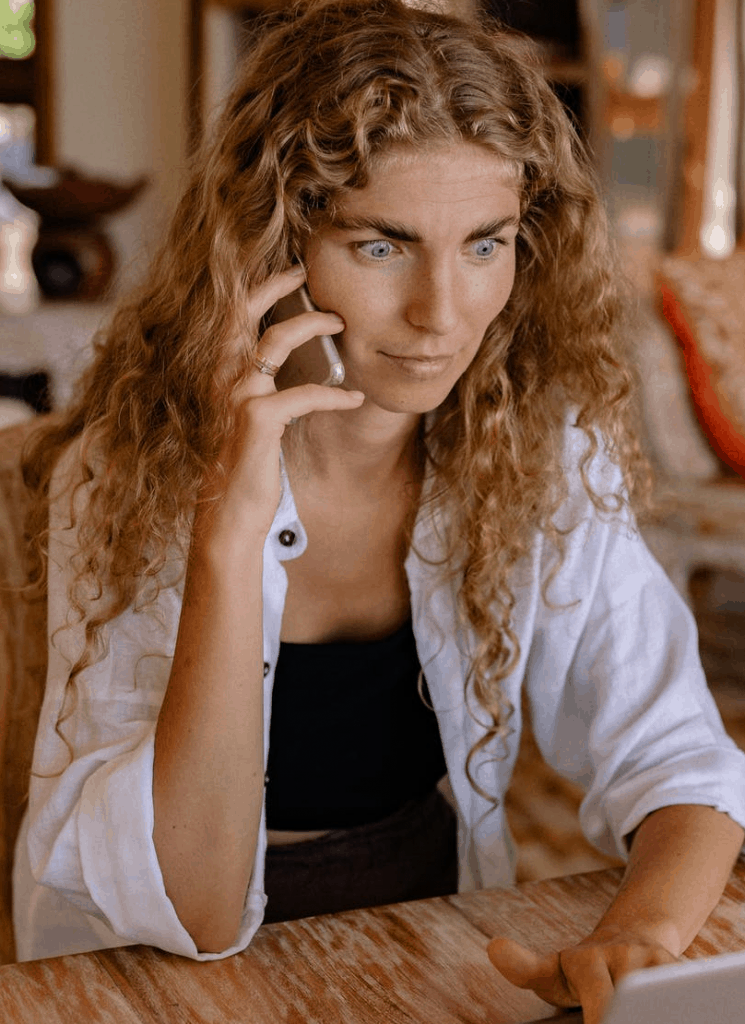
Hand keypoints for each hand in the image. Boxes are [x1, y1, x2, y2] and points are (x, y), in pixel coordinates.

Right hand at [197, 267, 363, 544]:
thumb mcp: (251, 418)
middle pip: (244, 310)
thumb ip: (264, 388)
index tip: (288, 272)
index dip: (256, 287)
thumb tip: (301, 365)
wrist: (229, 512)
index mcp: (219, 374)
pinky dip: (335, 395)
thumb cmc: (244, 465)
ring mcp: (238, 396)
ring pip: (276, 339)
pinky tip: (356, 400)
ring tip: (341, 324)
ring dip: (314, 325)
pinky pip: (305, 393)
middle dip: (277, 284)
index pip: (231, 316)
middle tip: (307, 273)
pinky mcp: (257, 420)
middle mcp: (222, 378)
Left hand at [487, 927, 677, 1023]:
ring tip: (657, 1016)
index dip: (604, 1018)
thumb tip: (493, 948)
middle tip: (621, 1020)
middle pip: (636, 998)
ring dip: (663, 1009)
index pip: (601, 1001)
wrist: (631, 939)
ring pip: (669, 994)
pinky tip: (680, 1013)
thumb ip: (524, 967)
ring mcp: (660, 964)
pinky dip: (685, 1008)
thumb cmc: (583, 969)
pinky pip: (689, 994)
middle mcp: (628, 956)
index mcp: (590, 960)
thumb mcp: (552, 970)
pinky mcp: (686, 973)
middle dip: (633, 1015)